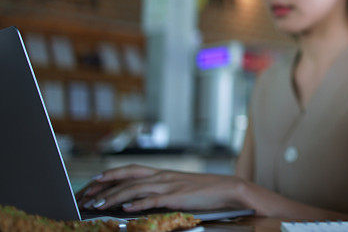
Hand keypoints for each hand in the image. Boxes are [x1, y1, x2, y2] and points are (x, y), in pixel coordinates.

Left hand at [75, 164, 249, 211]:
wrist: (228, 189)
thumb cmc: (204, 190)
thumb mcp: (178, 188)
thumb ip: (159, 191)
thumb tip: (138, 199)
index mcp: (162, 173)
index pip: (130, 170)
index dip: (110, 174)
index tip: (92, 182)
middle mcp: (162, 176)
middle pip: (127, 177)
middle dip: (104, 186)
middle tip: (87, 195)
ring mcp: (169, 185)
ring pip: (135, 189)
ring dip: (114, 197)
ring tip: (98, 205)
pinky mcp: (177, 197)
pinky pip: (154, 200)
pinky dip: (138, 204)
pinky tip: (127, 209)